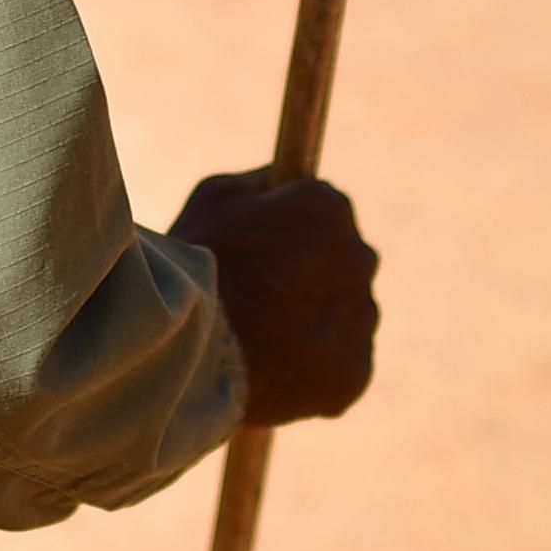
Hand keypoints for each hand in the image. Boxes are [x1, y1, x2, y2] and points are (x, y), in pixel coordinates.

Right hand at [169, 168, 379, 425]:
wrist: (189, 350)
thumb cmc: (195, 266)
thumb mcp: (214, 198)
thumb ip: (259, 183)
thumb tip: (281, 180)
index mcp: (329, 208)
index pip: (328, 213)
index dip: (296, 232)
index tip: (269, 252)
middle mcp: (359, 256)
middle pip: (344, 263)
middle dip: (314, 276)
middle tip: (265, 298)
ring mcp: (361, 316)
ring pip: (346, 315)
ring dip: (318, 323)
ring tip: (264, 340)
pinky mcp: (357, 370)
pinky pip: (343, 364)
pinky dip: (317, 368)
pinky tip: (275, 369)